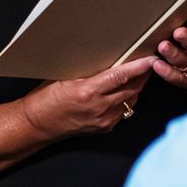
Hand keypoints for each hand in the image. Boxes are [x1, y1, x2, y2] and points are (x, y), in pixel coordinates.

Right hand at [23, 56, 157, 139]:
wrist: (36, 125)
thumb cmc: (46, 99)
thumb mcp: (66, 79)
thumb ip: (91, 72)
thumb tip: (113, 61)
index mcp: (87, 92)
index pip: (121, 76)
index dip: (139, 66)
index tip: (151, 58)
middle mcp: (99, 107)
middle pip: (131, 88)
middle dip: (142, 75)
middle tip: (148, 63)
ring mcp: (104, 120)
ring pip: (131, 100)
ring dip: (136, 88)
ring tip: (139, 76)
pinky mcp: (105, 128)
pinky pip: (124, 111)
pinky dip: (127, 100)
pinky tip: (125, 92)